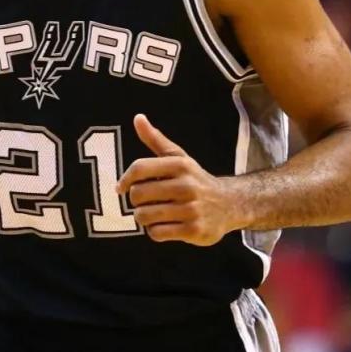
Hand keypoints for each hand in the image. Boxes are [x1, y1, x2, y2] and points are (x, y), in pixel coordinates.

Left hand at [116, 114, 240, 246]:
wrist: (229, 204)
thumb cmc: (195, 180)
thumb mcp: (178, 158)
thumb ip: (156, 139)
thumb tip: (138, 118)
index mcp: (180, 165)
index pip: (139, 168)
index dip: (124, 179)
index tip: (121, 188)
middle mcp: (186, 185)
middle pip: (138, 195)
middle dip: (136, 201)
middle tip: (145, 202)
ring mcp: (191, 209)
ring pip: (144, 216)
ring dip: (144, 217)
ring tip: (154, 214)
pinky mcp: (194, 230)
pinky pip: (156, 233)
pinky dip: (155, 231)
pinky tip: (166, 225)